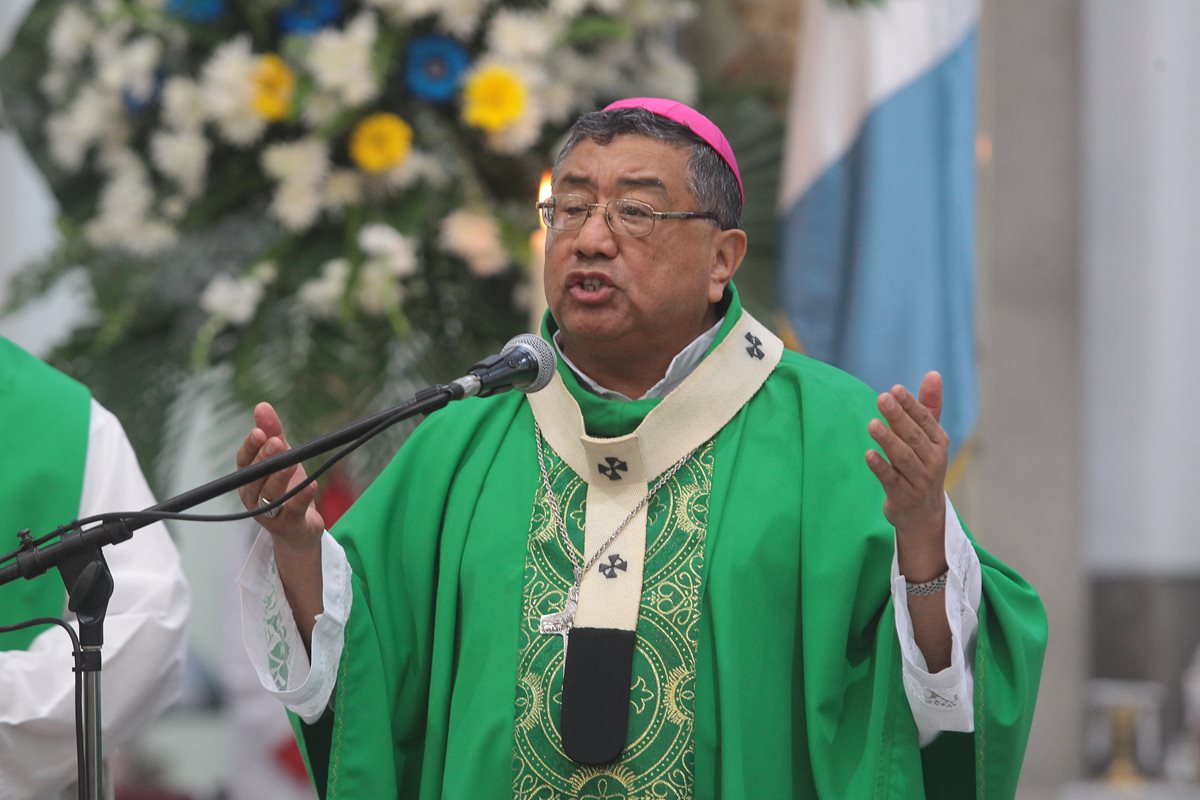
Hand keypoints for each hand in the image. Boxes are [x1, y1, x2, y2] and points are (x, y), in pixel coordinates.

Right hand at [236, 402, 325, 552]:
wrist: (299, 529)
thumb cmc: (287, 489)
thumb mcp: (283, 458)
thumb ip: (274, 433)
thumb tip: (262, 406)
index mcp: (249, 479)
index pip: (244, 461)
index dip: (250, 447)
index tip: (259, 432)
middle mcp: (253, 497)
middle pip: (256, 477)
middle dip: (265, 459)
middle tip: (276, 442)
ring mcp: (269, 513)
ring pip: (270, 494)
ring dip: (280, 477)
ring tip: (291, 462)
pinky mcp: (288, 524)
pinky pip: (293, 510)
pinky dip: (301, 498)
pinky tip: (311, 485)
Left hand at [865, 372, 948, 579]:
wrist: (924, 514)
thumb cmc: (923, 466)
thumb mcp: (929, 438)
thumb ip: (928, 407)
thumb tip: (933, 373)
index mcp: (939, 443)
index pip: (925, 420)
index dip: (910, 405)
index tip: (894, 389)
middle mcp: (933, 461)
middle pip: (913, 437)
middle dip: (898, 417)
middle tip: (882, 399)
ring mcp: (920, 481)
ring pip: (903, 458)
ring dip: (888, 441)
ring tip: (872, 425)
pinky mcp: (904, 497)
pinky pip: (892, 480)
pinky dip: (881, 467)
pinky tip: (869, 455)